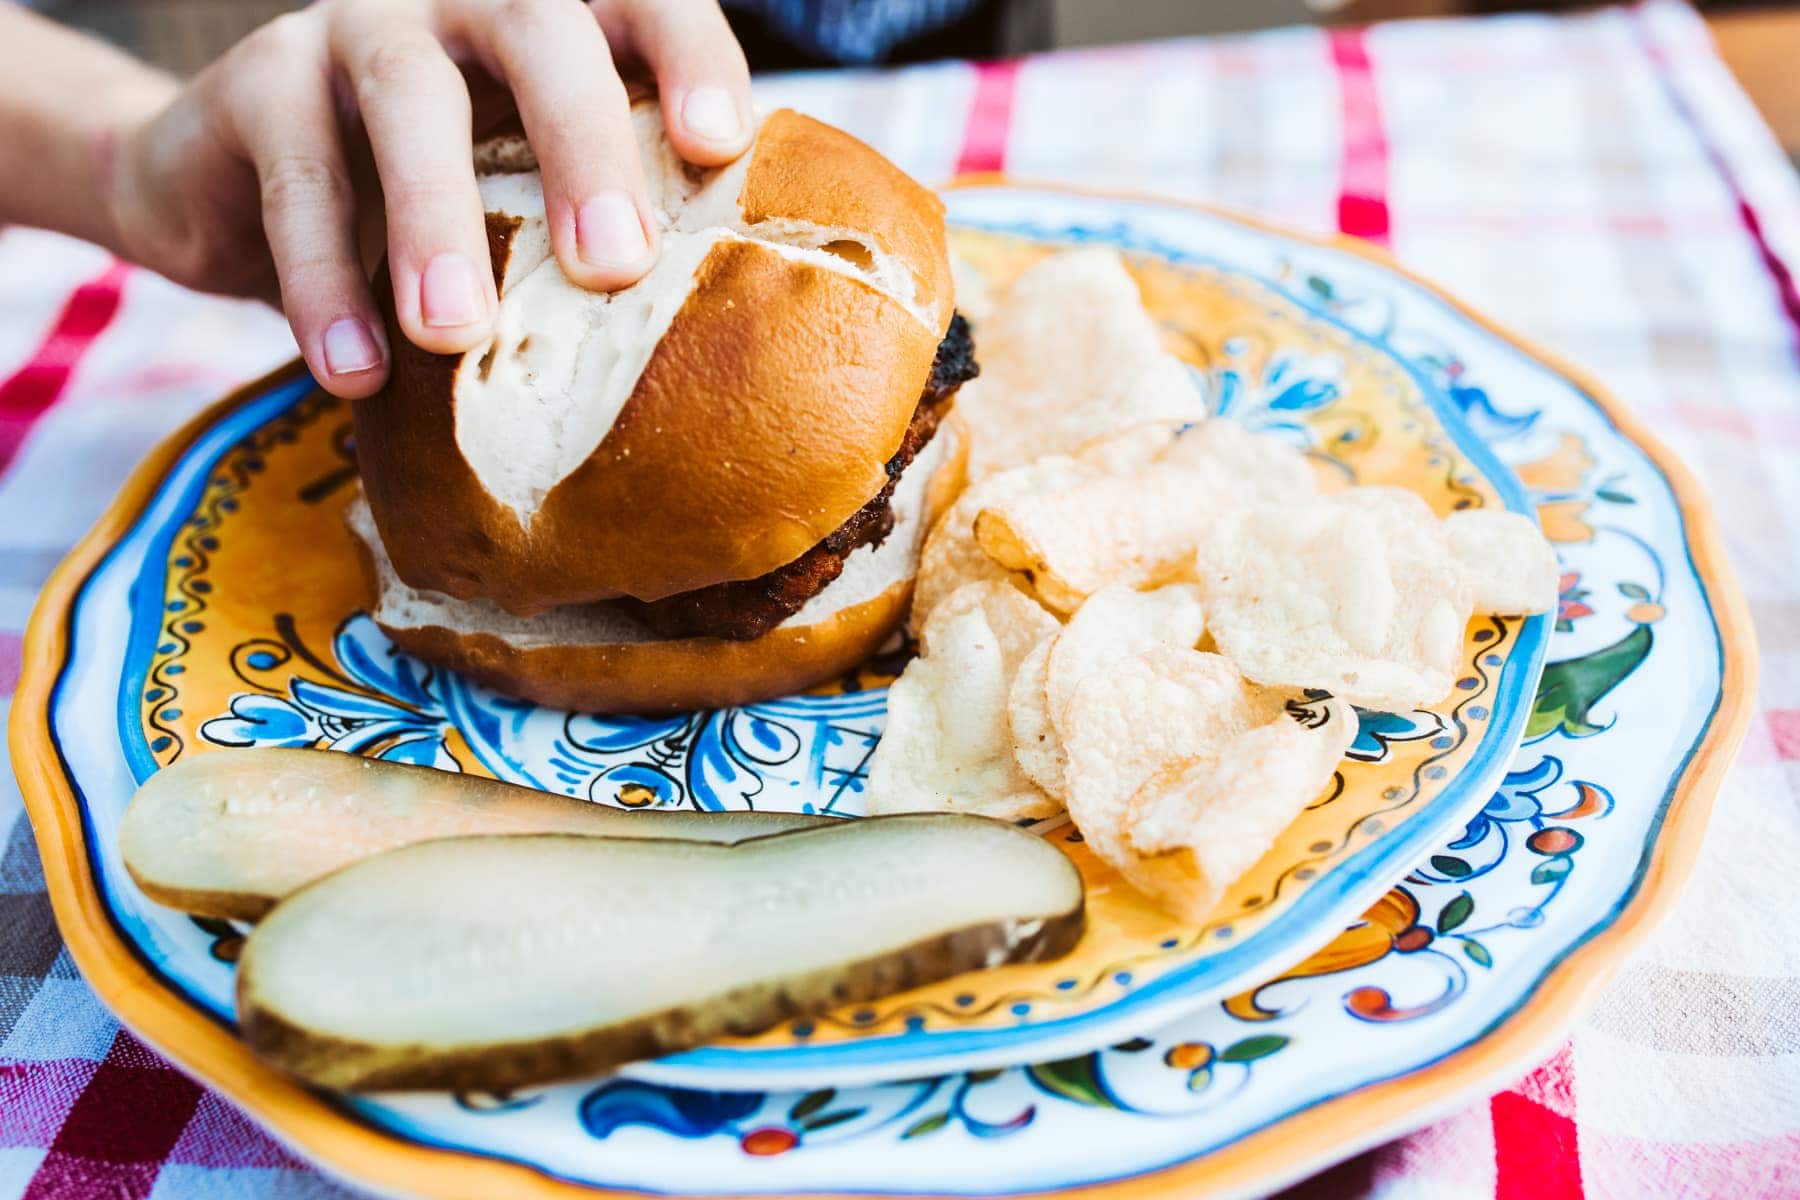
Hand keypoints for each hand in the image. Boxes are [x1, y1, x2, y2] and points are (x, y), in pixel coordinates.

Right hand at [104, 0, 751, 397]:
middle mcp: (466, 1)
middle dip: (585, 145)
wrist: (241, 189)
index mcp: (558, 24)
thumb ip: (605, 234)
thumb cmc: (440, 208)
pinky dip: (322, 281)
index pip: (643, 5)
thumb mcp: (526, 205)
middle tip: (614, 263)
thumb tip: (712, 356)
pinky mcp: (259, 81)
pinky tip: (353, 372)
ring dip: (436, 219)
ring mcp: (359, 28)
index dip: (689, 58)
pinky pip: (296, 179)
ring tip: (456, 333)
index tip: (720, 145)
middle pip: (540, 34)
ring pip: (409, 97)